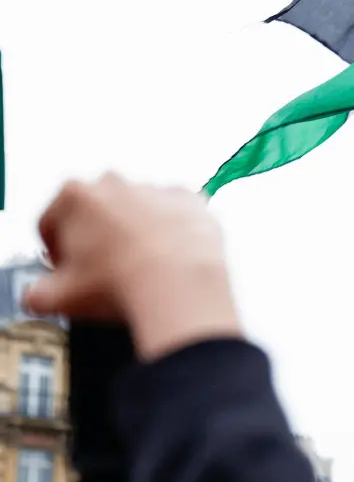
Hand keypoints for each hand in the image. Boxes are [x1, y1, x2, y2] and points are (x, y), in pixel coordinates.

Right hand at [25, 173, 241, 359]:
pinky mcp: (189, 201)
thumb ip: (37, 292)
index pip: (52, 224)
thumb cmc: (120, 285)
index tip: (68, 272)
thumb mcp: (59, 297)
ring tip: (142, 270)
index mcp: (74, 195)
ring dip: (137, 235)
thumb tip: (40, 295)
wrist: (179, 286)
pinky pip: (174, 217)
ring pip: (136, 214)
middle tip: (106, 272)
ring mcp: (153, 189)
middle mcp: (114, 183)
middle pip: (96, 214)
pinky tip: (170, 260)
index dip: (58, 253)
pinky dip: (172, 234)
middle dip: (97, 240)